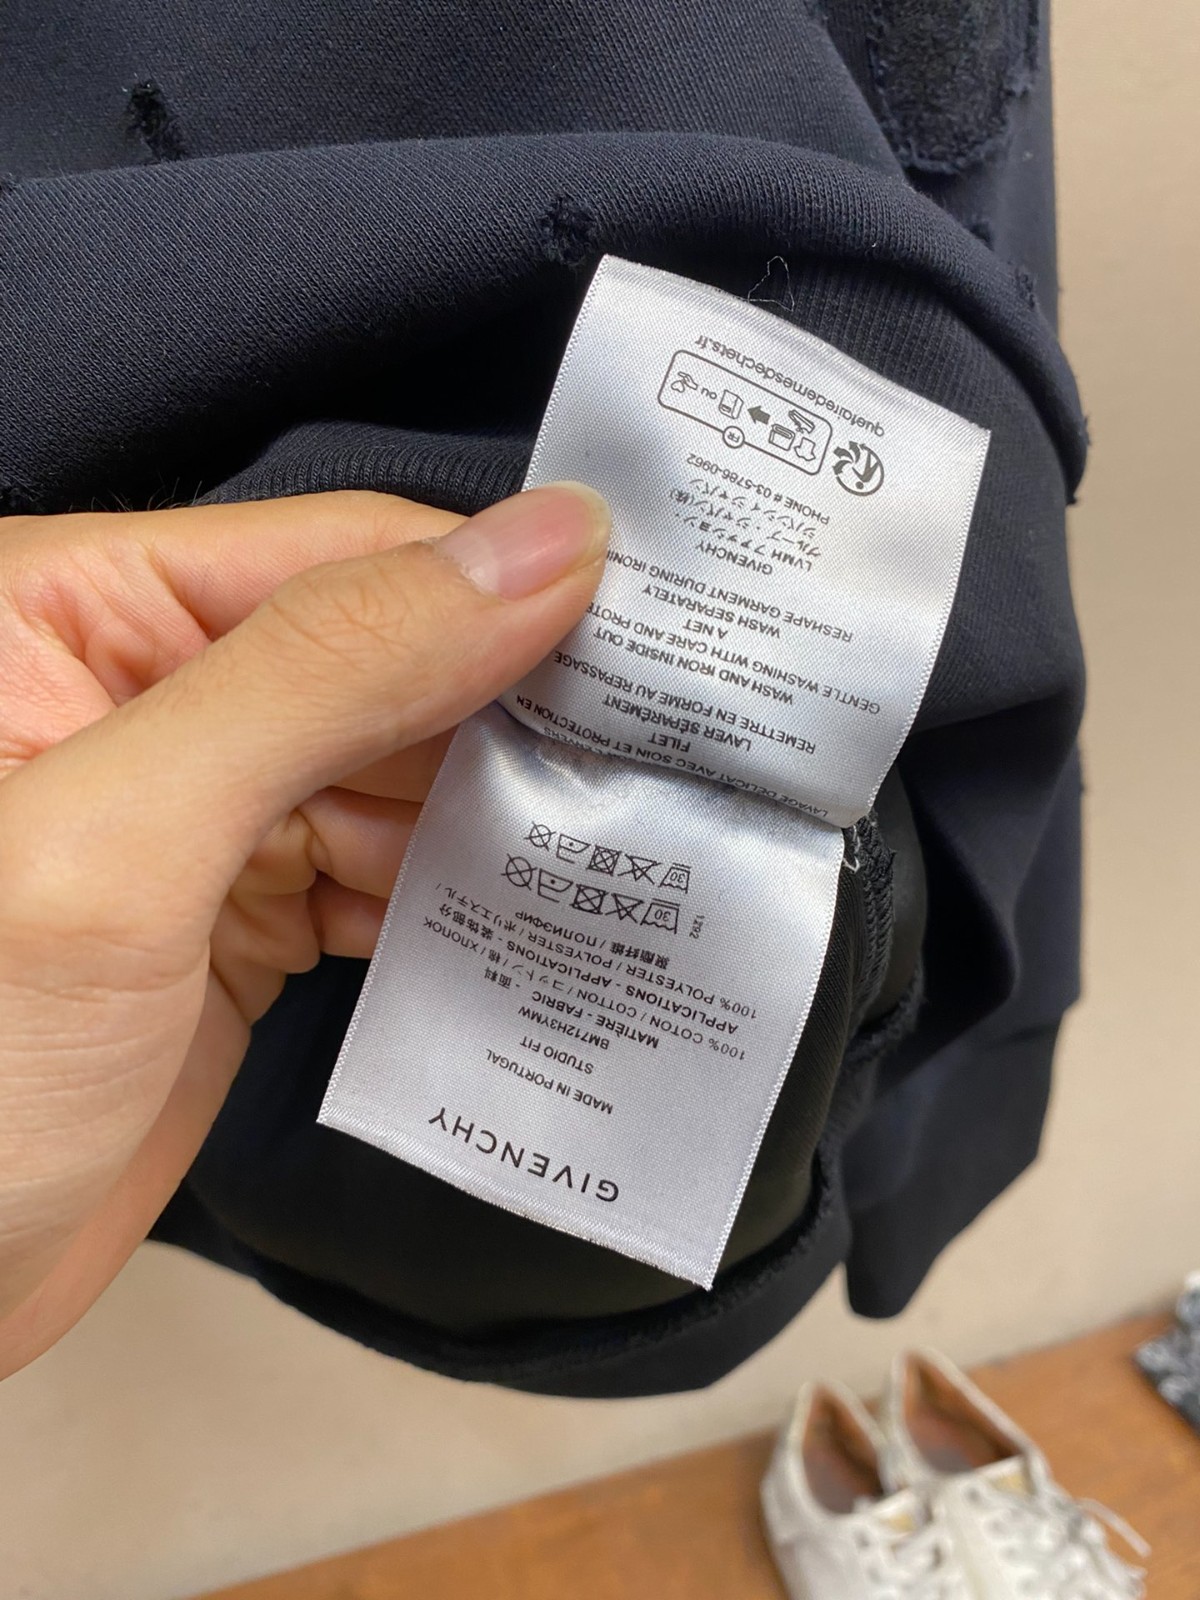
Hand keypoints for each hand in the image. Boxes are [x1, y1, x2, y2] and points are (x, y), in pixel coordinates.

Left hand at [0, 484, 608, 1376]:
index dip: (499, 585)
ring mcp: (198, 815)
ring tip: (612, 852)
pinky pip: (382, 876)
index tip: (656, 638)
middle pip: (389, 661)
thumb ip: (322, 675)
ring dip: (499, 820)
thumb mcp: (118, 846)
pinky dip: (455, 903)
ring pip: (401, 774)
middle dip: (515, 717)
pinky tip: (523, 925)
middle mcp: (146, 694)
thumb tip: (536, 549)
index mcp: (78, 613)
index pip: (340, 556)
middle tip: (660, 763)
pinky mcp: (236, 920)